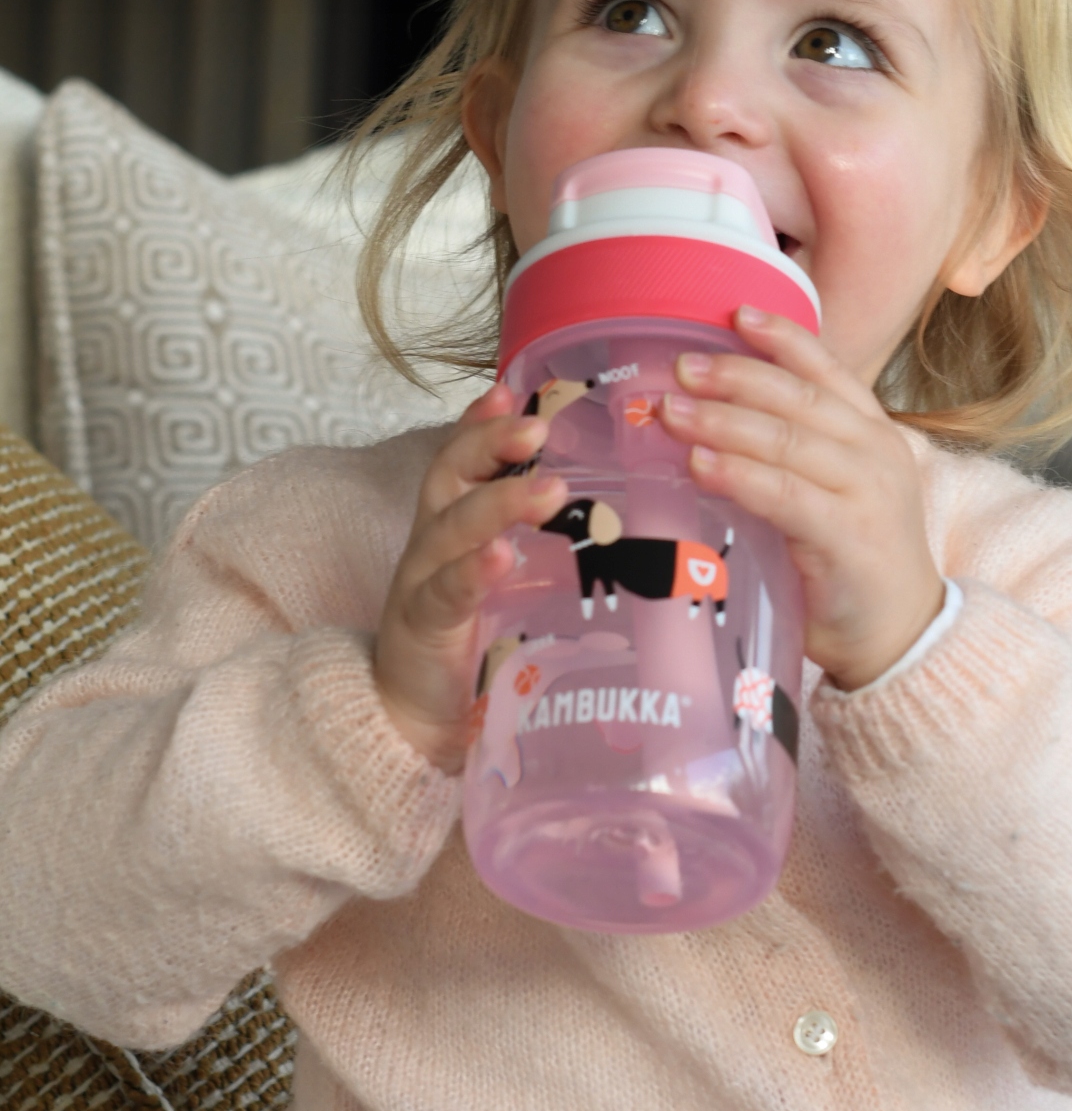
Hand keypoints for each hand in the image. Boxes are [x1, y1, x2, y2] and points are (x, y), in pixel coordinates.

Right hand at [373, 385, 566, 770]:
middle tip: (539, 427)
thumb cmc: (471, 641)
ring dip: (499, 503)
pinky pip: (446, 593)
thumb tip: (617, 515)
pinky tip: (500, 558)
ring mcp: (422, 582)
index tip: (514, 391)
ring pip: (453, 527)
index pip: (465, 458)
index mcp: (455, 524)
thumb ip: (545, 547)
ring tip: (547, 490)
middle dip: (491, 444)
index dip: (484, 423)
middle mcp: (433, 542)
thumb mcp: (511, 583)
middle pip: (451, 474)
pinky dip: (473, 572)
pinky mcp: (422, 628)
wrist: (414, 719)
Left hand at [659, 308, 943, 690]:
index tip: (735, 314)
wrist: (902, 638)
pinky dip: (739, 474)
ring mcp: (867, 493)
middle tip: (679, 367)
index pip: (826, 371)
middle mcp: (875, 454)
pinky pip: (785, 495)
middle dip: (734, 376)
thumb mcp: (831, 494)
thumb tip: (708, 423)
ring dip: (723, 421)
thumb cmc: (852, 564)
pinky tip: (699, 464)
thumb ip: (791, 459)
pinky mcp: (849, 537)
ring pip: (787, 440)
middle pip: (797, 399)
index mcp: (871, 435)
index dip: (781, 337)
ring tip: (670, 411)